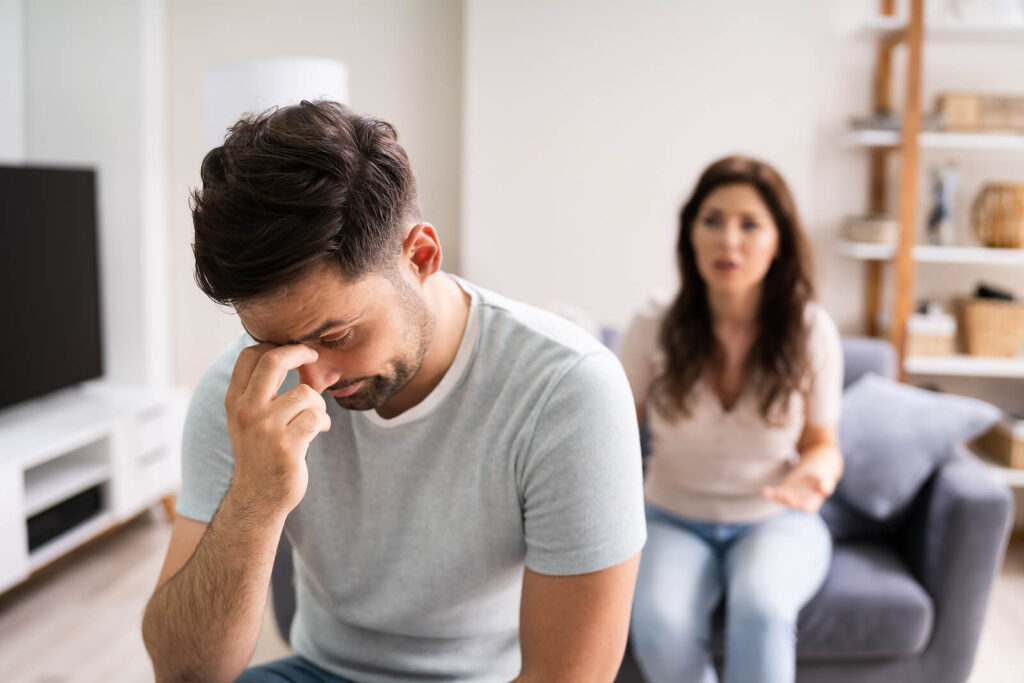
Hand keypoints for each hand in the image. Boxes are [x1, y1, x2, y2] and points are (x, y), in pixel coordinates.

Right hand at [224, 343, 330, 514]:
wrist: (258, 497)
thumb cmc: (260, 451)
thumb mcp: (247, 418)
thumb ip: (259, 389)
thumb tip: (287, 350)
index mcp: (235, 401)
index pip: (249, 355)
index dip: (275, 344)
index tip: (294, 349)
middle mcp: (247, 411)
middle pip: (274, 361)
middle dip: (300, 352)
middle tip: (314, 355)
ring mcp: (266, 429)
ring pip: (306, 393)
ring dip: (318, 404)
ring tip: (315, 418)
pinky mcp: (287, 447)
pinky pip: (317, 417)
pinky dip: (324, 422)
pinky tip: (320, 431)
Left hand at [762, 461, 836, 513]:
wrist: (815, 469)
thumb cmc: (822, 473)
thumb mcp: (826, 476)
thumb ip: (825, 483)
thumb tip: (825, 490)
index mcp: (814, 500)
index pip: (809, 508)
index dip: (805, 505)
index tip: (802, 503)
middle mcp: (802, 501)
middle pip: (794, 503)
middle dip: (789, 500)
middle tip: (785, 495)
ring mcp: (792, 496)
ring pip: (784, 499)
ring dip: (778, 496)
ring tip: (774, 493)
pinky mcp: (784, 490)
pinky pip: (776, 493)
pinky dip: (770, 493)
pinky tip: (765, 491)